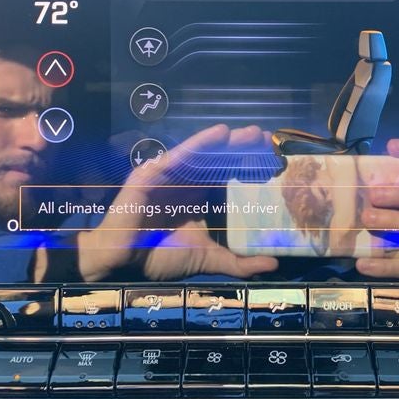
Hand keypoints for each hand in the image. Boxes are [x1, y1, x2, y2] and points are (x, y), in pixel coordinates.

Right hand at [76, 124, 277, 281]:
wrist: (123, 260)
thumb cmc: (160, 256)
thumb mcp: (207, 258)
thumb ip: (237, 262)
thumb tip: (273, 265)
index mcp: (200, 196)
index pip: (229, 175)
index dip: (249, 165)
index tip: (275, 159)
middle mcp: (188, 182)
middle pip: (220, 159)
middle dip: (244, 148)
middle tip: (268, 139)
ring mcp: (171, 174)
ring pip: (204, 153)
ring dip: (227, 141)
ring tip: (251, 133)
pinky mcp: (154, 171)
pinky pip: (180, 154)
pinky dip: (199, 143)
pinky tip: (219, 133)